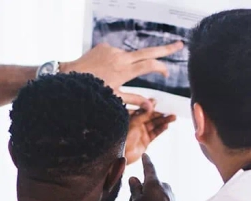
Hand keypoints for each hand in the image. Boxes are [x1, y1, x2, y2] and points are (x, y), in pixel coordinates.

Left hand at [60, 41, 183, 109]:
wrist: (69, 76)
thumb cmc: (92, 91)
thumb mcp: (114, 98)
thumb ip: (135, 100)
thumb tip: (152, 107)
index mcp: (124, 71)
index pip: (150, 65)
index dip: (161, 68)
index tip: (166, 73)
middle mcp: (120, 57)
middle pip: (149, 51)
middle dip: (166, 49)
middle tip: (180, 45)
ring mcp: (112, 50)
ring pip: (130, 56)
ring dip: (129, 65)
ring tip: (111, 77)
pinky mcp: (105, 45)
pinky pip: (117, 53)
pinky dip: (117, 61)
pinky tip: (105, 70)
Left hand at [124, 99, 176, 164]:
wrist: (120, 154)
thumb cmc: (122, 137)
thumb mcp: (134, 121)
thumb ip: (144, 113)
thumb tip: (152, 103)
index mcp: (130, 118)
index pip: (143, 110)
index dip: (150, 106)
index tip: (158, 102)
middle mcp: (136, 125)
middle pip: (151, 117)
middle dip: (160, 114)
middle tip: (170, 111)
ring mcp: (141, 133)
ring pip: (154, 125)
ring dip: (163, 121)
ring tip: (173, 117)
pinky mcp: (145, 141)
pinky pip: (155, 133)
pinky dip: (161, 129)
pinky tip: (166, 125)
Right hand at [129, 154, 178, 200]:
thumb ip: (134, 189)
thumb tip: (134, 178)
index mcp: (154, 183)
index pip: (149, 168)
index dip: (146, 161)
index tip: (145, 155)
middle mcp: (164, 186)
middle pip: (150, 184)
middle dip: (142, 191)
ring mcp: (171, 195)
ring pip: (155, 194)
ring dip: (149, 200)